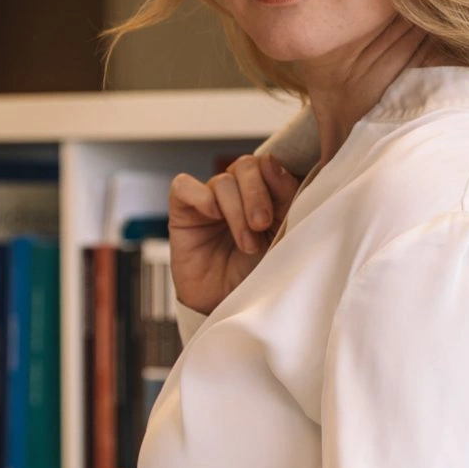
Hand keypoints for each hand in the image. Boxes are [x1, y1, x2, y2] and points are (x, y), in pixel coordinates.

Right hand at [168, 150, 303, 315]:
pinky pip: (184, 186)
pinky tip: (212, 217)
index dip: (277, 181)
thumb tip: (270, 161)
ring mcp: (210, 201)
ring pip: (222, 181)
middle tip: (261, 225)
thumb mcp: (282, 235)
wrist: (230, 307)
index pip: (270, 166)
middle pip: (246, 166)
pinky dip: (200, 196)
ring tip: (246, 244)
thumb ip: (284, 197)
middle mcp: (238, 194)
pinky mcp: (183, 211)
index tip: (282, 210)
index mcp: (266, 195)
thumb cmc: (257, 274)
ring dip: (236, 212)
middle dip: (256, 194)